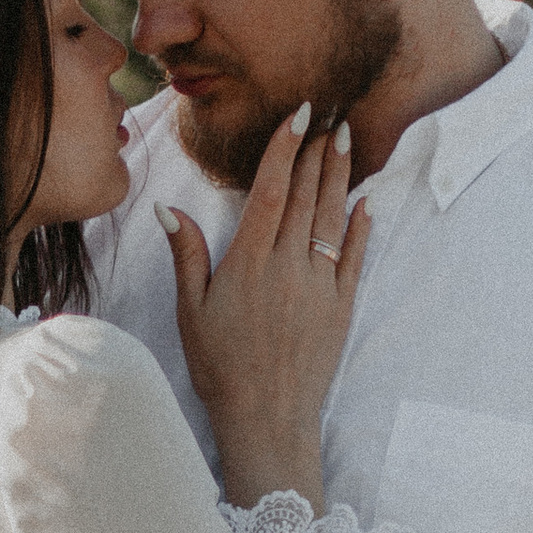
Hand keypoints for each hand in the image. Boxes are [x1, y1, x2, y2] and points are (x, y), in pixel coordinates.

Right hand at [160, 107, 370, 513]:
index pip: (270, 190)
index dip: (284, 148)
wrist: (266, 419)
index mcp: (248, 263)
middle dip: (315, 152)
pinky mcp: (340, 308)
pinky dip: (361, 227)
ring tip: (344, 141)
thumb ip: (186, 256)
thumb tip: (168, 208)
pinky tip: (365, 202)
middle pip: (305, 196)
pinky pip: (355, 258)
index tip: (298, 114)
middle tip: (328, 113)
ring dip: (339, 177)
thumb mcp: (191, 312)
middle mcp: (287, 267)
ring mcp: (319, 286)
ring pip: (332, 218)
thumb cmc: (220, 368)